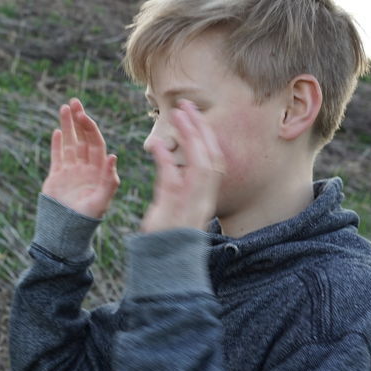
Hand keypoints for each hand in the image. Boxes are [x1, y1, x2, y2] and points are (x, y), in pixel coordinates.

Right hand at [41, 97, 119, 218]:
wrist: (66, 232)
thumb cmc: (87, 219)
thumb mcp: (102, 201)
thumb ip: (109, 181)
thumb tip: (113, 156)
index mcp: (98, 170)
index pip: (96, 143)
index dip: (90, 128)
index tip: (83, 115)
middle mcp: (85, 168)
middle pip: (83, 138)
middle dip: (78, 120)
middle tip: (74, 102)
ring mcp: (70, 171)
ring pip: (69, 143)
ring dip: (67, 126)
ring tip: (64, 108)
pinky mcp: (56, 177)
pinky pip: (57, 156)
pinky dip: (56, 144)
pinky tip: (56, 130)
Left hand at [142, 100, 223, 232]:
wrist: (163, 266)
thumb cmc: (166, 236)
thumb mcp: (171, 204)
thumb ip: (171, 178)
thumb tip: (165, 152)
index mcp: (205, 197)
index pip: (213, 159)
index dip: (206, 135)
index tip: (195, 115)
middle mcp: (204, 199)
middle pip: (211, 156)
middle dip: (201, 128)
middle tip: (187, 105)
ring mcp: (192, 205)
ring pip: (200, 164)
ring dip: (190, 138)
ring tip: (178, 115)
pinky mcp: (176, 212)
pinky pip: (173, 182)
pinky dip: (167, 161)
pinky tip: (157, 145)